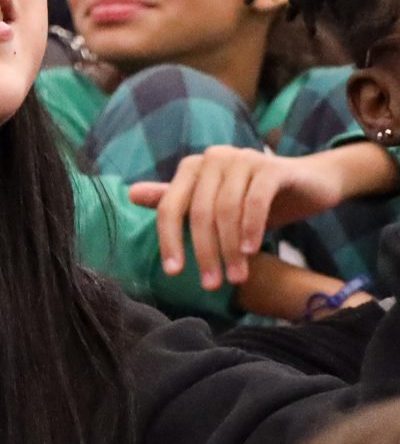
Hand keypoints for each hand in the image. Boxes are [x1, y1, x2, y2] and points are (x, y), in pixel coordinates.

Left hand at [129, 144, 377, 289]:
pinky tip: (251, 251)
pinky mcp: (272, 168)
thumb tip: (130, 193)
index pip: (170, 207)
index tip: (174, 273)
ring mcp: (243, 159)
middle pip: (199, 213)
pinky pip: (255, 201)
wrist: (311, 183)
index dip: (169, 240)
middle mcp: (213, 158)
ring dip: (230, 249)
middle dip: (205, 253)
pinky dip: (251, 229)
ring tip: (236, 277)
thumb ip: (177, 200)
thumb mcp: (215, 204)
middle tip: (212, 284)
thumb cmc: (257, 197)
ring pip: (226, 211)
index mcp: (193, 167)